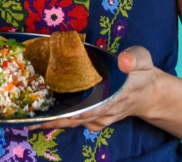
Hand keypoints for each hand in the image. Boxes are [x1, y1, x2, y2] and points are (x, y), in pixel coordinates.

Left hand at [36, 45, 157, 131]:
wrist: (149, 93)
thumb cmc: (142, 73)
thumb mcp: (143, 59)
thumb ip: (134, 58)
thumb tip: (124, 61)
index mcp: (116, 97)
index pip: (96, 108)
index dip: (78, 113)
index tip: (61, 115)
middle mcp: (105, 111)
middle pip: (78, 119)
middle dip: (56, 120)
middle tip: (33, 121)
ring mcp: (99, 117)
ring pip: (75, 122)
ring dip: (55, 122)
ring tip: (32, 121)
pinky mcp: (95, 118)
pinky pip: (77, 122)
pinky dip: (61, 120)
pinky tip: (45, 117)